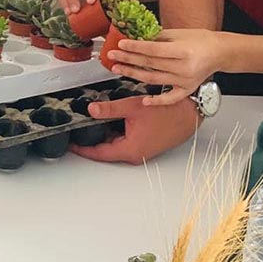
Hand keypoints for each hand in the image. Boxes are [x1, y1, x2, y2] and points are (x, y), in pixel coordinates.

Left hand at [70, 98, 199, 164]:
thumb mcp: (132, 107)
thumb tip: (91, 110)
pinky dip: (118, 131)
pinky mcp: (146, 144)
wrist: (190, 112)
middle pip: (106, 149)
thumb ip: (109, 109)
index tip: (72, 144)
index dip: (83, 149)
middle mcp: (135, 154)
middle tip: (80, 126)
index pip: (99, 154)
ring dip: (106, 133)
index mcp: (129, 150)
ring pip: (117, 143)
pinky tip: (115, 118)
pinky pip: (126, 140)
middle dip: (93, 138)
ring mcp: (142, 150)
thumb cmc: (168, 112)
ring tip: (94, 120)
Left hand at [105, 29, 226, 100]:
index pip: (153, 50)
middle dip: (129, 60)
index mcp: (183, 51)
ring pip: (154, 79)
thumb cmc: (201, 40)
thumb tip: (136, 37)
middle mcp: (184, 68)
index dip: (135, 47)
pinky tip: (144, 100)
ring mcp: (186, 81)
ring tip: (118, 69)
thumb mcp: (179, 33)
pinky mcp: (187, 90)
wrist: (220, 52)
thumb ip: (158, 37)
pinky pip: (171, 98)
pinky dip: (158, 101)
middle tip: (112, 56)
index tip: (121, 44)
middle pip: (150, 64)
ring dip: (134, 75)